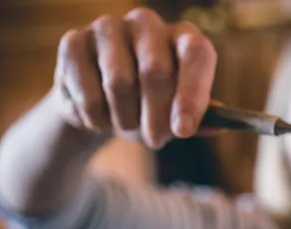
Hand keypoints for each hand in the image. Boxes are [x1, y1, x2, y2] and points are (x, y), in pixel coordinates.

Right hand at [53, 7, 216, 148]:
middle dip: (156, 117)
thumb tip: (217, 127)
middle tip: (157, 141)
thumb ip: (197, 120)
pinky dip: (96, 118)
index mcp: (183, 37)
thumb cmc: (149, 108)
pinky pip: (86, 91)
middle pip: (155, 70)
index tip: (183, 130)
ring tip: (127, 126)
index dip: (191, 94)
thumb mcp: (177, 117)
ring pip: (118, 83)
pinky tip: (99, 119)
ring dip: (125, 120)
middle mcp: (147, 24)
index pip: (196, 54)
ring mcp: (108, 28)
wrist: (101, 107)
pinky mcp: (73, 42)